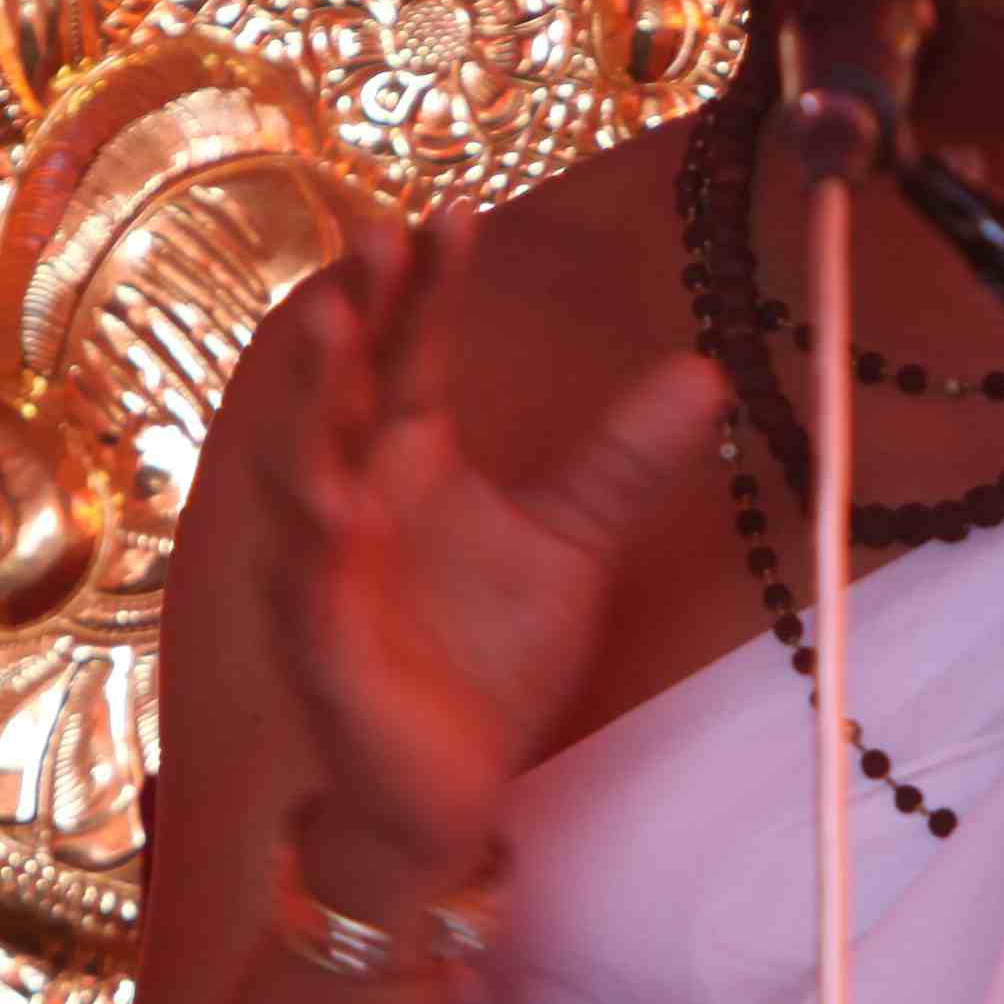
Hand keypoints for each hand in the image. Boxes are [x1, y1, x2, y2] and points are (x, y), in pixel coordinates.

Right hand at [251, 215, 720, 918]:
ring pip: (298, 464)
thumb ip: (623, 460)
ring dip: (308, 394)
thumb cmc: (487, 661)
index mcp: (404, 458)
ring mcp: (322, 566)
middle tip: (378, 229)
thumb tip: (705, 370)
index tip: (457, 209)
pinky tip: (327, 496)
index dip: (427, 284)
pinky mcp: (315, 640)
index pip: (409, 350)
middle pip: (341, 383)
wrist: (447, 794)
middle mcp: (348, 495)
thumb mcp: (573, 544)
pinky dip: (311, 535)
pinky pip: (305, 579)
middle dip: (355, 307)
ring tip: (330, 321)